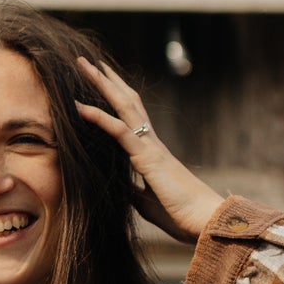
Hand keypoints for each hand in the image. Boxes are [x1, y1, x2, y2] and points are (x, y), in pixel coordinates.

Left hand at [74, 57, 222, 242]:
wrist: (204, 221)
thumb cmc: (180, 214)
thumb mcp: (147, 202)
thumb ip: (133, 190)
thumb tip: (121, 187)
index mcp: (151, 152)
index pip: (131, 117)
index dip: (116, 97)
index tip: (102, 80)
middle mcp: (151, 142)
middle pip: (126, 102)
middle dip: (106, 81)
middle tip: (87, 61)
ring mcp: (150, 147)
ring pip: (123, 106)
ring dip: (101, 85)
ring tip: (83, 65)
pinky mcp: (148, 158)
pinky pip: (120, 131)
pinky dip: (98, 117)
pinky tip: (78, 107)